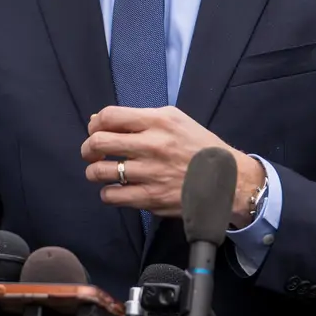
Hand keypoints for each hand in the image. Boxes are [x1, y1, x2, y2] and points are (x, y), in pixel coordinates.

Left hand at [81, 106, 265, 226]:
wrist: (227, 180)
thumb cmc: (198, 147)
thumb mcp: (175, 120)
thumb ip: (139, 118)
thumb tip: (99, 120)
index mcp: (158, 121)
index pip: (109, 116)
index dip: (95, 123)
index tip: (96, 130)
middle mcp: (152, 145)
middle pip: (98, 143)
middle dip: (88, 148)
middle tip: (92, 153)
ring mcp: (150, 173)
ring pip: (100, 172)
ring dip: (94, 172)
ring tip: (102, 172)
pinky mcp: (150, 198)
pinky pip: (111, 196)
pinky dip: (107, 192)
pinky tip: (117, 189)